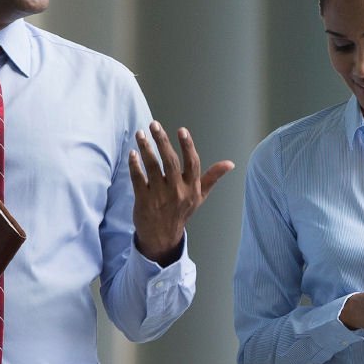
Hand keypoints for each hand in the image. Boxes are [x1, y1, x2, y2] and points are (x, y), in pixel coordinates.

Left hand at [130, 122, 234, 264]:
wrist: (162, 238)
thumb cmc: (180, 212)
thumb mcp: (199, 197)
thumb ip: (212, 178)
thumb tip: (230, 164)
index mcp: (191, 188)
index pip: (192, 163)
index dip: (188, 146)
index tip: (181, 130)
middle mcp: (177, 191)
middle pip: (170, 162)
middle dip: (162, 141)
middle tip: (154, 124)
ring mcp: (159, 196)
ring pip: (152, 167)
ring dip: (146, 148)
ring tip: (140, 134)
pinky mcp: (143, 200)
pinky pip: (138, 179)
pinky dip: (135, 165)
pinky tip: (133, 153)